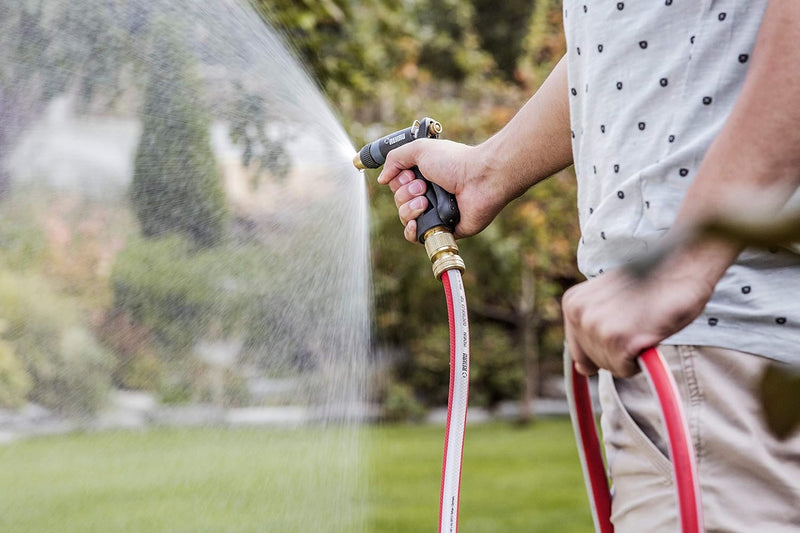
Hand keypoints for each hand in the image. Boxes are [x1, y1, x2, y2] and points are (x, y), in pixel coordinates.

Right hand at [377, 139, 509, 242]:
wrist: (479, 180)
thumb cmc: (455, 162)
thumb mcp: (419, 149)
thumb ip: (395, 159)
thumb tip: (382, 179)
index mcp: (423, 176)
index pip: (397, 185)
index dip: (398, 181)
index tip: (410, 174)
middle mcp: (428, 194)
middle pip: (398, 201)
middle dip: (405, 194)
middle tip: (423, 186)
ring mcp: (434, 212)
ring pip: (404, 218)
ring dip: (410, 208)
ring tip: (426, 200)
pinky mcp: (441, 228)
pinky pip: (415, 236)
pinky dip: (410, 230)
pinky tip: (415, 223)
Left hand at [562, 258, 716, 377]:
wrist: (682, 266)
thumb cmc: (651, 285)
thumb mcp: (610, 301)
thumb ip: (592, 331)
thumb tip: (582, 369)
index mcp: (573, 303)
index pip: (580, 349)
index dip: (606, 344)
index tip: (623, 324)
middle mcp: (580, 314)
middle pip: (594, 360)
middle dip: (618, 350)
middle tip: (639, 322)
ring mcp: (597, 326)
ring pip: (610, 366)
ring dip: (631, 354)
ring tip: (644, 323)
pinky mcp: (619, 339)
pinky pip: (625, 369)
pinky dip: (641, 361)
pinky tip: (649, 334)